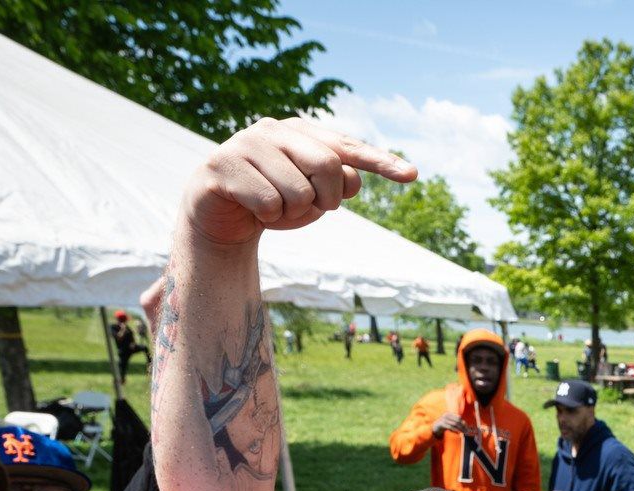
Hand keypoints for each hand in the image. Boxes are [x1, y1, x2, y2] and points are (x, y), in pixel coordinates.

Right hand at [179, 116, 412, 249]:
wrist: (222, 217)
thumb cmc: (275, 201)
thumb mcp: (315, 197)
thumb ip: (339, 183)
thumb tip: (355, 178)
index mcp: (300, 132)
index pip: (347, 147)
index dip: (380, 161)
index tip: (412, 174)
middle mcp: (273, 129)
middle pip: (328, 167)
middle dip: (325, 199)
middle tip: (306, 206)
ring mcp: (245, 143)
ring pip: (298, 191)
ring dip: (292, 213)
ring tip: (273, 207)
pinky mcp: (221, 164)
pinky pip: (268, 203)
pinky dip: (268, 217)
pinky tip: (251, 209)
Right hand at [431, 411, 470, 437]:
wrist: (435, 427)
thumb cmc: (445, 425)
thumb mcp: (450, 422)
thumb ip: (457, 423)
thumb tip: (466, 425)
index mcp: (449, 414)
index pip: (459, 418)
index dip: (464, 423)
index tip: (468, 428)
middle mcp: (446, 415)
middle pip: (457, 421)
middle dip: (462, 426)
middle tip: (467, 432)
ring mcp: (443, 419)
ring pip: (454, 424)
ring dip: (460, 429)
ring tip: (463, 433)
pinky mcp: (441, 424)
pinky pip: (450, 427)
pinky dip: (454, 430)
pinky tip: (457, 433)